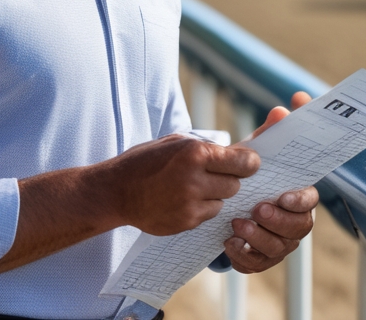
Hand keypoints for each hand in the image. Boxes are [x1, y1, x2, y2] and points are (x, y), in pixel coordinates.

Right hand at [106, 134, 259, 235]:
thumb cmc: (146, 161)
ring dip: (215, 196)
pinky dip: (202, 208)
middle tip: (213, 175)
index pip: (244, 162)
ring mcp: (190, 204)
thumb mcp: (176, 142)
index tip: (249, 164)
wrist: (115, 191)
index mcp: (195, 153)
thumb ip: (208, 147)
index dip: (249, 163)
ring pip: (223, 202)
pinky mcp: (186, 222)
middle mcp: (195, 179)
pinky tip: (182, 200)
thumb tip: (241, 152)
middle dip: (229, 179)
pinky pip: (208, 215)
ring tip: (193, 188)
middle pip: (236, 184)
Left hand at [226, 91, 318, 273]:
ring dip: (259, 238)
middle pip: (298, 228)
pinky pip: (256, 264)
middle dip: (278, 221)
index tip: (283, 196)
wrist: (227, 202)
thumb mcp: (257, 153)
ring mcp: (278, 243)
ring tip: (237, 225)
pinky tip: (228, 243)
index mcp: (298, 196)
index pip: (311, 201)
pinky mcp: (259, 259)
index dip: (300, 201)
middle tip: (256, 209)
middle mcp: (294, 222)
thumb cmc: (251, 176)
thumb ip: (270, 132)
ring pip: (278, 249)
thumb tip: (282, 109)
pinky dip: (243, 256)